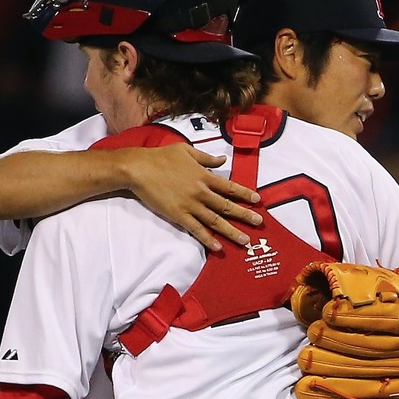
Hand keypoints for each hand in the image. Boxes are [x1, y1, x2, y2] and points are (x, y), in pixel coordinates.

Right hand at [125, 143, 262, 250]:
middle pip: (227, 206)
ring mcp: (190, 205)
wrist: (140, 168)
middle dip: (244, 215)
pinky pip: (196, 229)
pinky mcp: (178, 215)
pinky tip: (218, 247)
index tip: (257, 200)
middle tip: (259, 222)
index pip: (229, 187)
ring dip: (231, 231)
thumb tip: (223, 160)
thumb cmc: (161, 157)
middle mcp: (201, 192)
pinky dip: (207, 239)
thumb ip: (206, 158)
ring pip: (215, 220)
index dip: (244, 193)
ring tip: (245, 240)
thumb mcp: (187, 150)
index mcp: (204, 176)